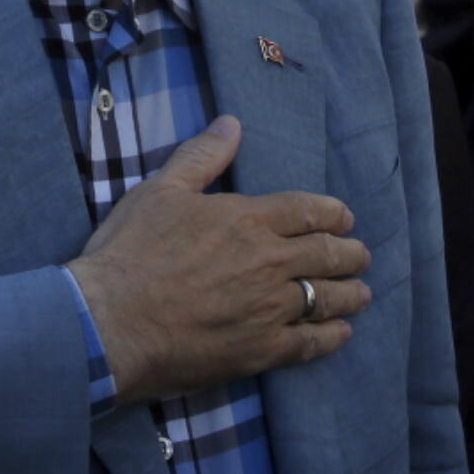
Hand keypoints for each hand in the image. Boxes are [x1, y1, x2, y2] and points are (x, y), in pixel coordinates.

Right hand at [66, 115, 370, 401]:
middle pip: (326, 254)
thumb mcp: (159, 191)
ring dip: (350, 294)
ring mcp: (269, 309)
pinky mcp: (261, 350)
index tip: (345, 218)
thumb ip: (201, 157)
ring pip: (326, 298)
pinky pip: (310, 342)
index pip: (306, 210)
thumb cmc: (131, 251)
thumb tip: (231, 123)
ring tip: (361, 293)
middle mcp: (269, 262)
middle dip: (349, 253)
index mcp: (247, 219)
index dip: (331, 213)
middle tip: (360, 255)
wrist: (112, 321)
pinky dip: (331, 337)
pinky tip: (341, 334)